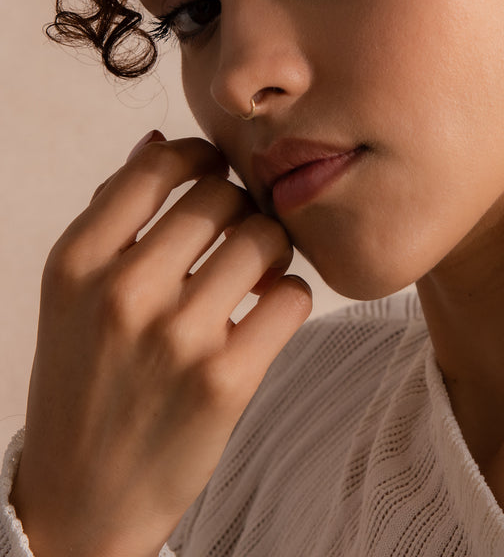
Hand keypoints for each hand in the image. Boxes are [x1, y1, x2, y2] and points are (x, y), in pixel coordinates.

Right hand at [11, 132, 312, 556]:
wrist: (82, 500)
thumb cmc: (85, 381)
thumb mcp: (72, 295)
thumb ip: (113, 214)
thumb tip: (160, 141)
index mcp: (76, 263)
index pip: (160, 164)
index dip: (201, 157)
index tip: (214, 174)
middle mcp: (122, 293)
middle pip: (223, 196)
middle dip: (242, 209)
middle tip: (239, 238)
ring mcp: (176, 338)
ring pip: (265, 238)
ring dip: (272, 251)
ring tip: (257, 276)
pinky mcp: (225, 380)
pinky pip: (293, 296)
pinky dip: (290, 298)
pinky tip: (267, 314)